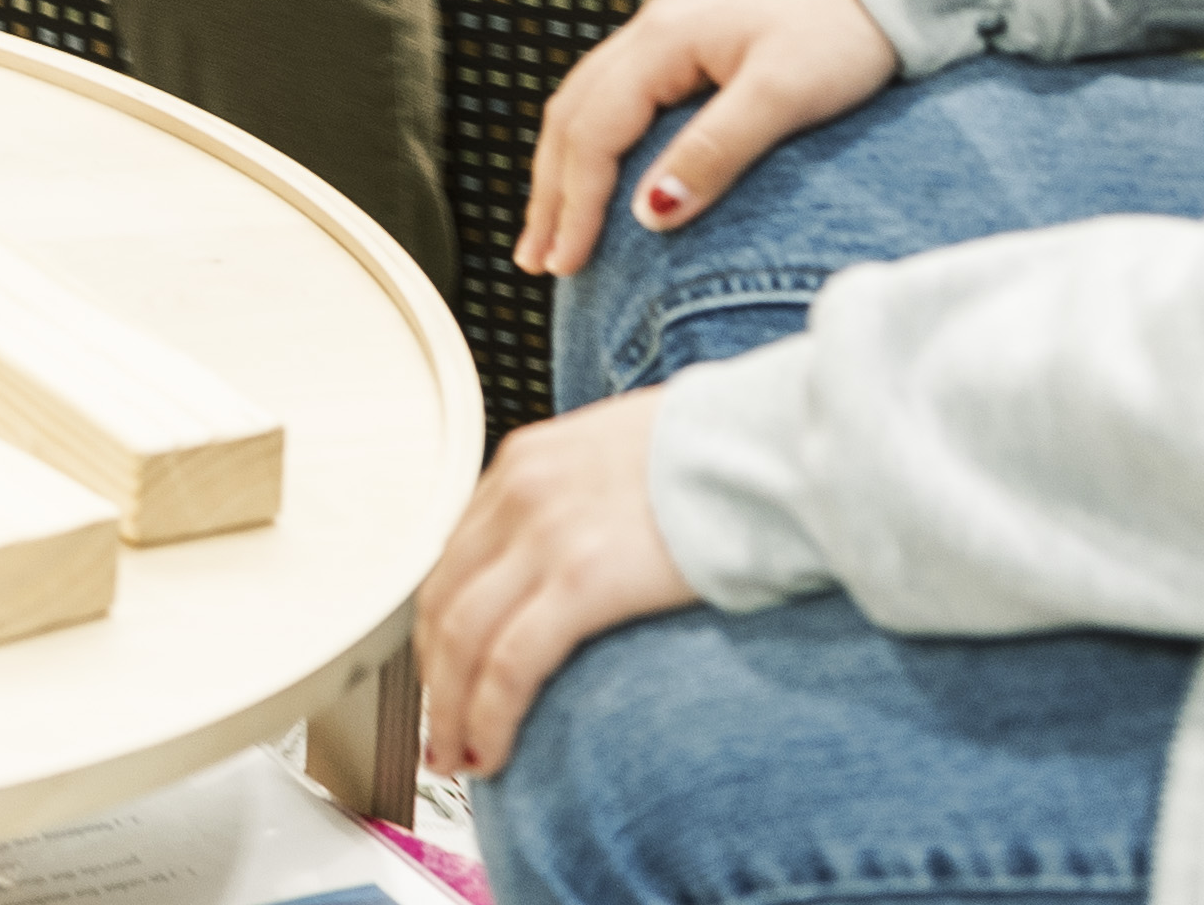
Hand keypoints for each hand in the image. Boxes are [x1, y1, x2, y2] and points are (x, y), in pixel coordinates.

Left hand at [420, 388, 691, 776]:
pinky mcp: (583, 579)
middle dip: (434, 675)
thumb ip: (584, 501)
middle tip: (438, 728)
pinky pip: (509, 664)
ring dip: (450, 707)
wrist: (769, 446)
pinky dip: (488, 716)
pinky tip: (492, 752)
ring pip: (461, 636)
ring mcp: (545, 534)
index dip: (441, 625)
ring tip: (458, 757)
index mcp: (526, 462)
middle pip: (443, 598)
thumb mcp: (622, 456)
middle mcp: (520, 492)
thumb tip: (587, 552)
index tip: (446, 669)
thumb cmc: (721, 455)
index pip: (454, 556)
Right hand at [518, 0, 903, 275]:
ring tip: (552, 227)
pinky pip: (615, 96)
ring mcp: (665, 31)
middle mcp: (648, 31)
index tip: (565, 264)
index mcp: (661, 41)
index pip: (593, 133)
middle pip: (572, 118)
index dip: (574, 203)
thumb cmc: (844, 28)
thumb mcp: (784, 95)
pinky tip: (597, 169)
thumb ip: (715, 151)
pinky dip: (592, 142)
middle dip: (549, 193)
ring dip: (562, 169)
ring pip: (586, 105)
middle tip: (536, 260)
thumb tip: (650, 214)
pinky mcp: (689, 39)